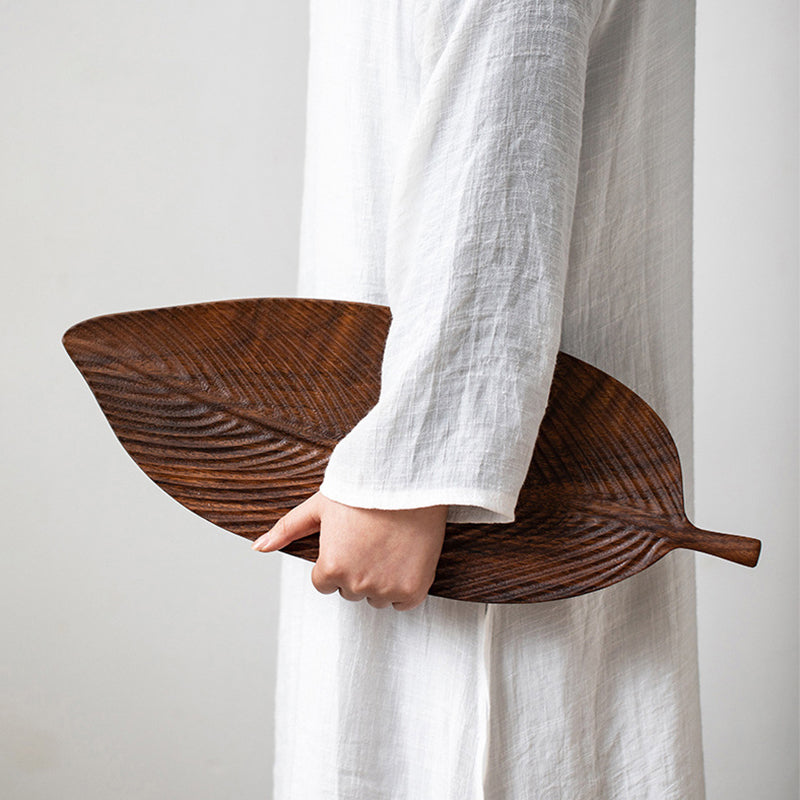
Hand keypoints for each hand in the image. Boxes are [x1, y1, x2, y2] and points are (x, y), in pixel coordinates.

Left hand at [251, 491, 446, 609]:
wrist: (407, 481)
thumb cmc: (362, 490)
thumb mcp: (319, 506)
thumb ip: (287, 529)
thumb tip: (259, 547)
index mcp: (331, 567)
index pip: (325, 583)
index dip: (336, 560)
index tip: (350, 540)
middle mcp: (356, 583)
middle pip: (351, 591)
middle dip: (357, 571)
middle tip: (370, 540)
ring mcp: (387, 588)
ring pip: (377, 598)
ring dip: (381, 580)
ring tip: (388, 546)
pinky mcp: (414, 589)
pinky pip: (404, 602)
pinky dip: (405, 586)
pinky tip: (404, 558)